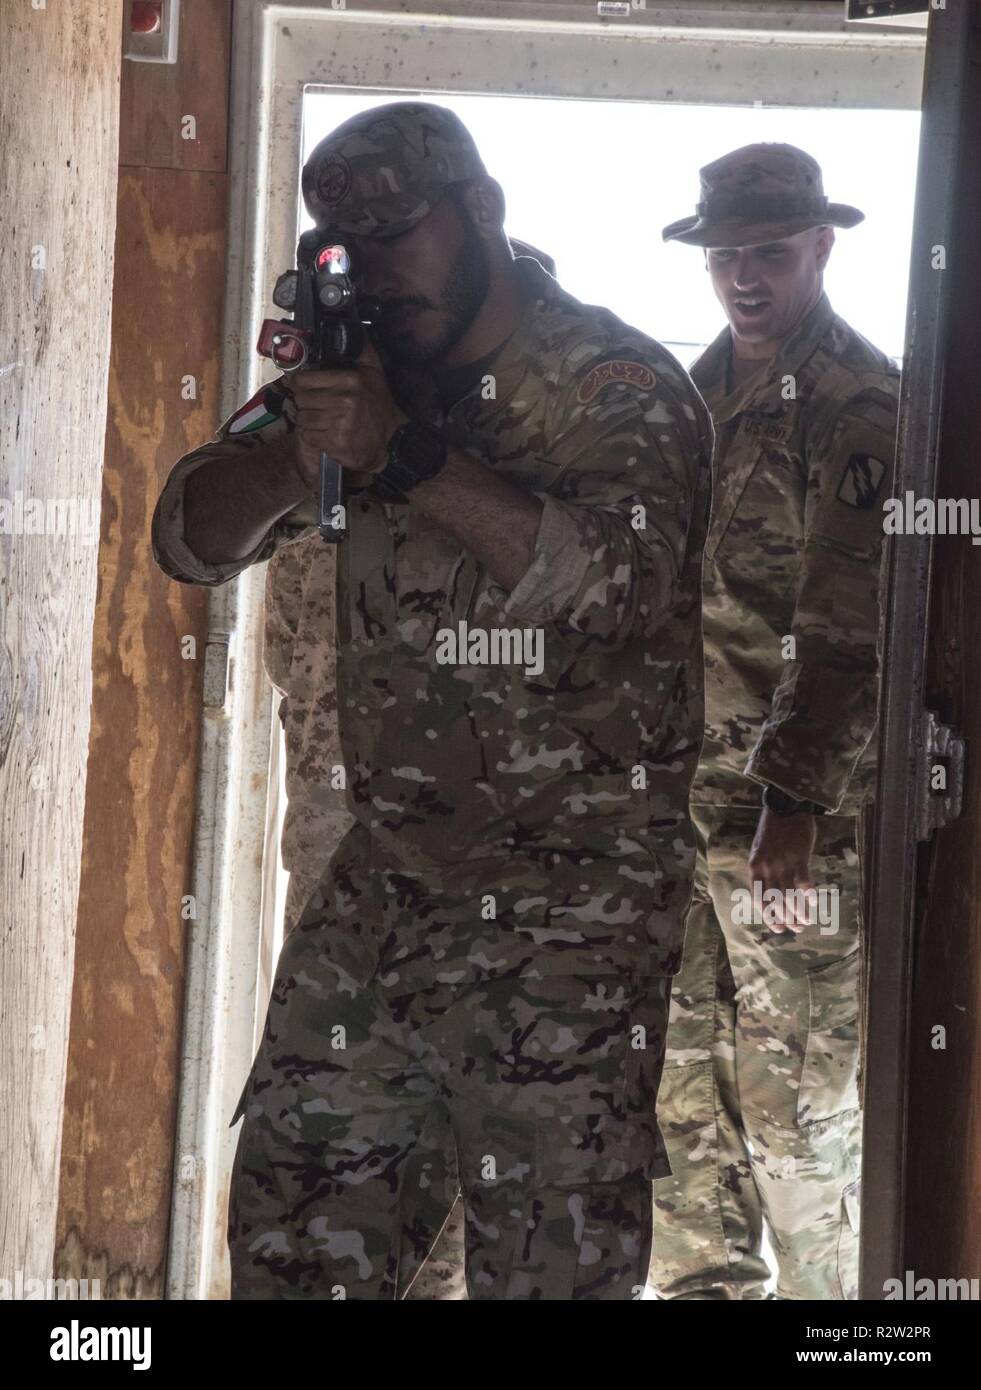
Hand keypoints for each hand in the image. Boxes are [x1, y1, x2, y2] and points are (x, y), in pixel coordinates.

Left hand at [290, 338, 407, 490]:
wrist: (392, 439)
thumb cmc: (379, 405)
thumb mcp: (374, 372)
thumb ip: (362, 349)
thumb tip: (352, 326)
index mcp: (349, 379)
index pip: (304, 379)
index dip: (300, 384)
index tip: (303, 388)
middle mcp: (344, 399)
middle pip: (301, 400)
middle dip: (305, 404)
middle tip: (316, 407)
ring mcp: (340, 422)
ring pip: (303, 419)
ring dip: (309, 422)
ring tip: (322, 421)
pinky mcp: (336, 442)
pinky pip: (309, 437)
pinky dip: (314, 438)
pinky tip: (326, 435)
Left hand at [747, 807, 817, 933]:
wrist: (785, 807)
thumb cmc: (772, 830)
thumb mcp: (759, 851)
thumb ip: (763, 872)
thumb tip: (771, 895)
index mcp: (754, 868)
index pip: (760, 900)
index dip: (769, 917)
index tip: (778, 929)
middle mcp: (767, 868)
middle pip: (777, 902)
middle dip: (787, 919)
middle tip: (797, 929)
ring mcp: (783, 863)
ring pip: (791, 896)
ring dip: (799, 912)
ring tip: (806, 922)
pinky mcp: (799, 857)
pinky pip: (804, 883)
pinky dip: (809, 896)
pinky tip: (814, 903)